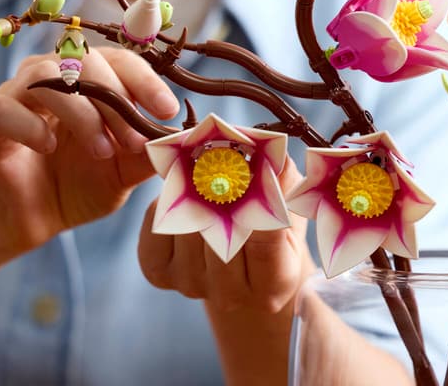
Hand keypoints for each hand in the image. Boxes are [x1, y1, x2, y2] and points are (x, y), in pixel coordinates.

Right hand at [0, 46, 179, 256]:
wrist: (33, 221)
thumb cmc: (81, 185)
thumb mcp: (125, 172)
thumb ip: (150, 152)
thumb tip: (186, 137)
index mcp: (93, 79)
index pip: (122, 61)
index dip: (147, 81)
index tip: (168, 110)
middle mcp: (55, 75)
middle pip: (87, 61)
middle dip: (118, 101)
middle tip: (135, 142)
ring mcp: (19, 94)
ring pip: (47, 76)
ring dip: (82, 112)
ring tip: (101, 151)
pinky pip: (5, 107)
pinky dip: (31, 125)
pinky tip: (47, 147)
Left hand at [137, 157, 314, 314]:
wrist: (242, 264)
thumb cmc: (274, 229)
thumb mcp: (289, 207)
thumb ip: (283, 183)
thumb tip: (270, 153)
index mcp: (273, 285)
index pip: (265, 240)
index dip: (260, 199)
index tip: (261, 164)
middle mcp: (230, 295)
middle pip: (220, 235)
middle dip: (223, 190)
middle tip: (226, 156)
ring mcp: (191, 286)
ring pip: (188, 227)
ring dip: (195, 191)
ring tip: (206, 167)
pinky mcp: (159, 273)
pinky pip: (158, 226)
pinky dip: (168, 202)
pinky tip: (185, 192)